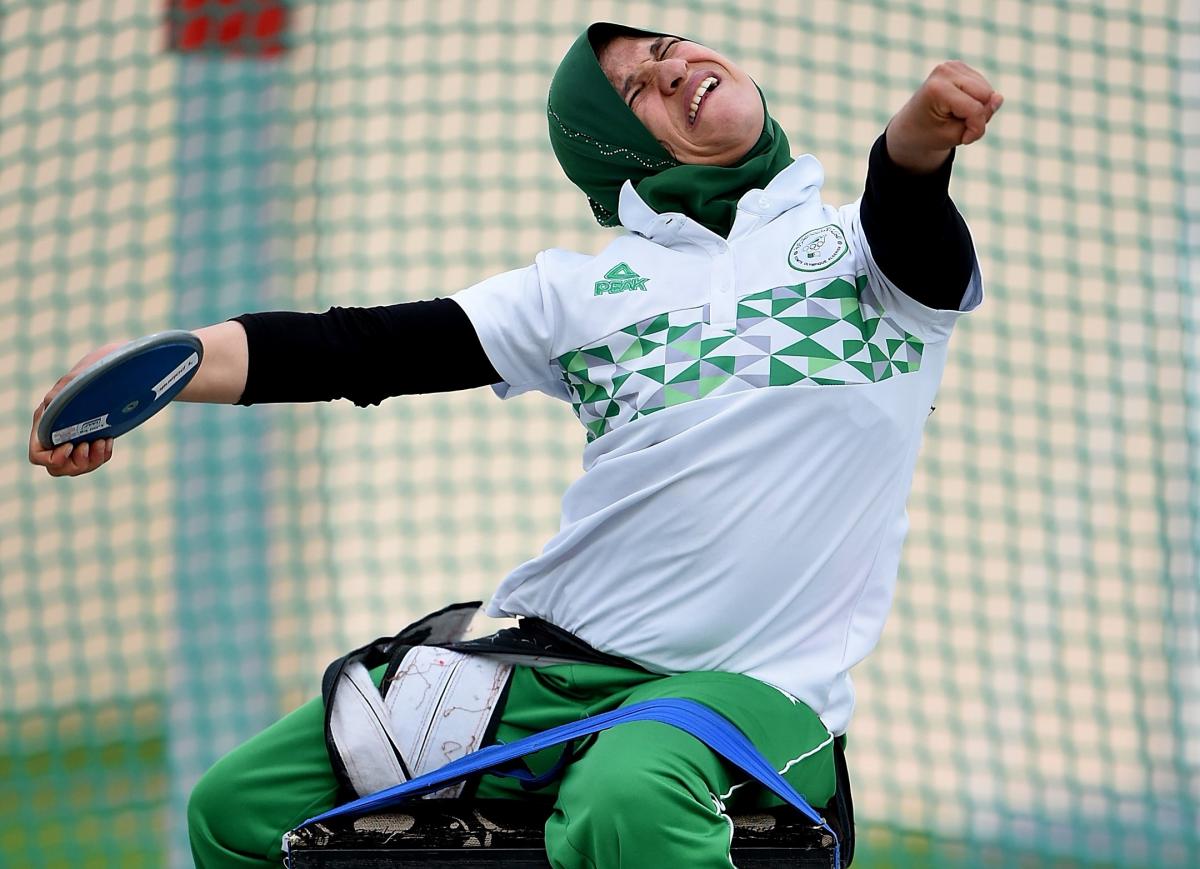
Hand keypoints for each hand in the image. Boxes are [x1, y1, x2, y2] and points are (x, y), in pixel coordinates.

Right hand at [29, 342, 122, 476]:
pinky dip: (102, 455)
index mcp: (45, 425)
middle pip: (57, 467)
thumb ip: (60, 393)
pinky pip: (93, 460)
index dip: (51, 458)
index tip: (69, 446)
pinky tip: (108, 441)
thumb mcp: (73, 382)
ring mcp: (75, 440)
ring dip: (90, 461)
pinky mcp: (92, 442)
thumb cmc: (90, 375)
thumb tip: (50, 401)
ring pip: (76, 467)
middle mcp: (57, 436)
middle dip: (74, 463)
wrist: (113, 373)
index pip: (37, 455)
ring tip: (101, 443)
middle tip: (87, 446)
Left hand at [885, 60, 1002, 172]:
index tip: (962, 140)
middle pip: (986, 95)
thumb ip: (980, 117)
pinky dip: (976, 100)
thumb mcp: (955, 135)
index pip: (975, 109)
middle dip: (978, 116)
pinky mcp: (960, 66)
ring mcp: (952, 65)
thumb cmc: (929, 134)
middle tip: (957, 125)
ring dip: (977, 108)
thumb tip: (999, 97)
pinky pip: (984, 87)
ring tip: (955, 115)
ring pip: (988, 91)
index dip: (975, 129)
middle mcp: (945, 71)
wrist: (910, 126)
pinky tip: (958, 105)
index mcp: (937, 89)